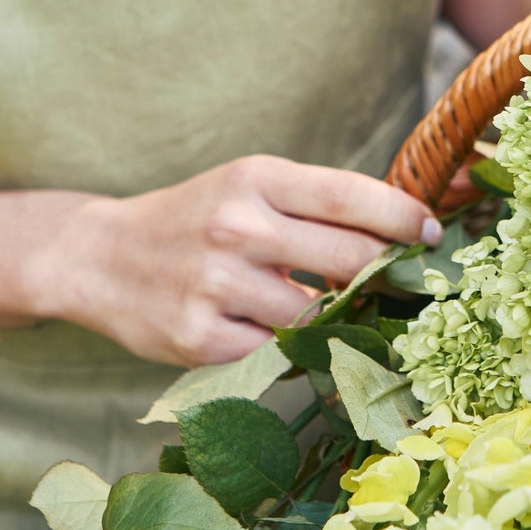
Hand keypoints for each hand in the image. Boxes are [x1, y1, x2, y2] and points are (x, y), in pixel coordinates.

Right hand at [37, 155, 442, 368]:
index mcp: (255, 177)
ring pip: (317, 315)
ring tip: (324, 307)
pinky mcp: (201, 339)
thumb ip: (312, 207)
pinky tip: (271, 329)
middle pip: (349, 259)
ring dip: (333, 317)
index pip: (351, 195)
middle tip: (399, 282)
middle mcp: (237, 226)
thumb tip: (400, 232)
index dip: (403, 218)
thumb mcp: (246, 188)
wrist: (100, 257)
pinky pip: (275, 352)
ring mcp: (217, 285)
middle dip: (384, 274)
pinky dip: (285, 345)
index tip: (430, 233)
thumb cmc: (193, 219)